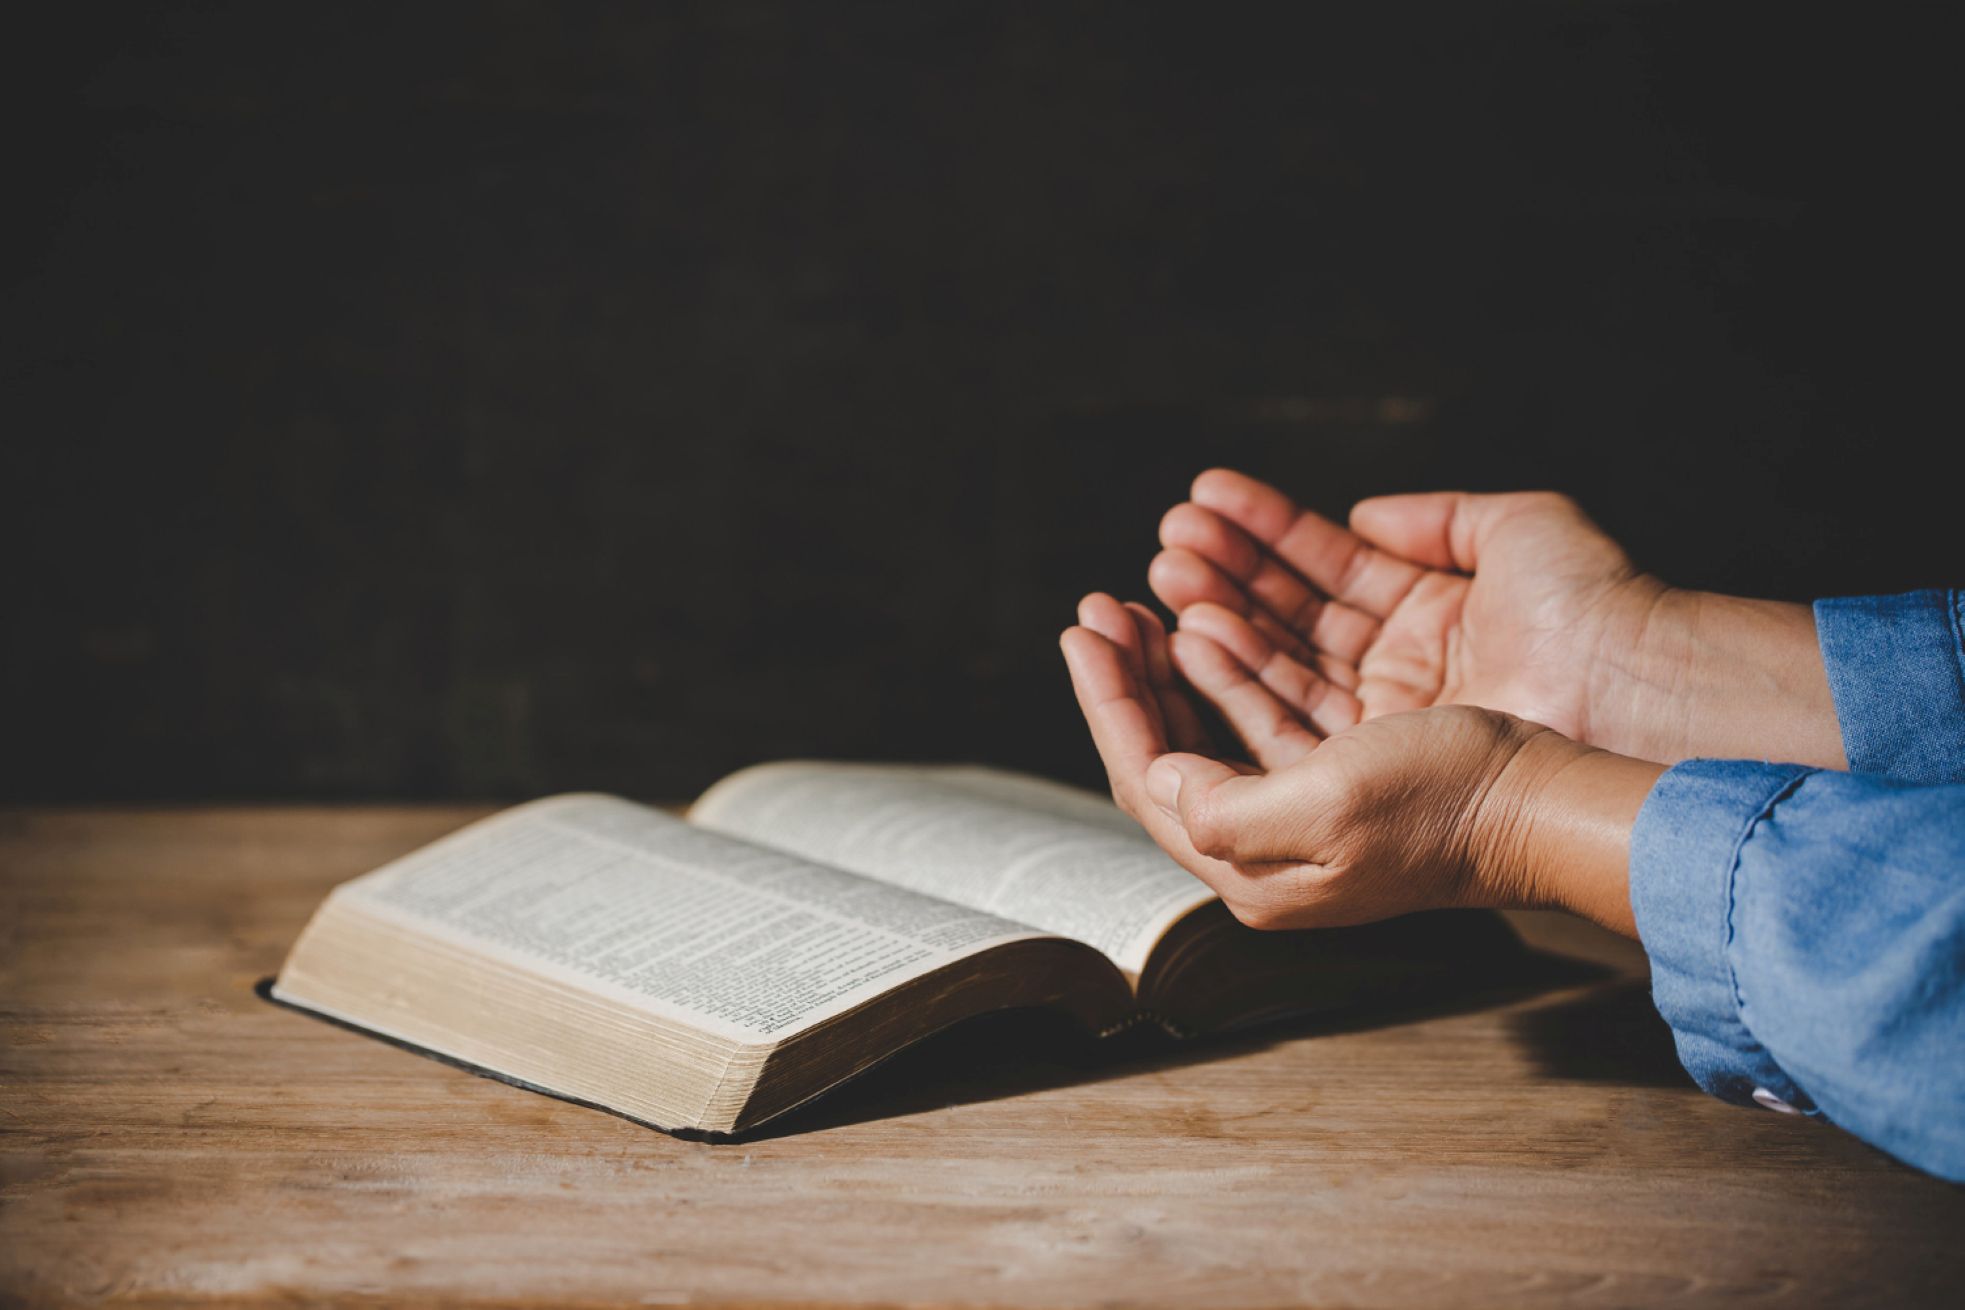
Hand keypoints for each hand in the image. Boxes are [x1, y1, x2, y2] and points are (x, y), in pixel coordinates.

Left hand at [1061, 594, 1658, 934]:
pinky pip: (1258, 712)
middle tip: (1102, 606)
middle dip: (1128, 673)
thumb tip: (1156, 778)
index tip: (1083, 630)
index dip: (1107, 699)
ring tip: (1147, 599)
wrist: (1549, 806)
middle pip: (1165, 749)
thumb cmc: (1450, 806)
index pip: (1145, 776)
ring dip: (1171, 658)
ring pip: (1207, 724)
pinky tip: (1210, 624)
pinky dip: (1227, 664)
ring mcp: (1305, 810)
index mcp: (1252, 869)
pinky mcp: (1342, 775)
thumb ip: (1225, 806)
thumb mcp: (1330, 805)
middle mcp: (1268, 847)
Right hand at [1148, 469, 1843, 767]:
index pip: (1326, 567)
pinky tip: (1190, 631)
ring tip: (1161, 576)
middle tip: (1165, 542)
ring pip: (1276, 663)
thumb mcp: (1519, 528)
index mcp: (1435, 611)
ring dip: (1214, 617)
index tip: (1204, 502)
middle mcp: (1404, 669)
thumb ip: (1435, 515)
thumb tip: (1363, 513)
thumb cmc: (1596, 612)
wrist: (1637, 694)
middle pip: (1288, 617)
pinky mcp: (1375, 762)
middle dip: (1221, 575)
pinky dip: (1234, 673)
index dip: (1263, 533)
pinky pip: (1286, 714)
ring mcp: (1387, 719)